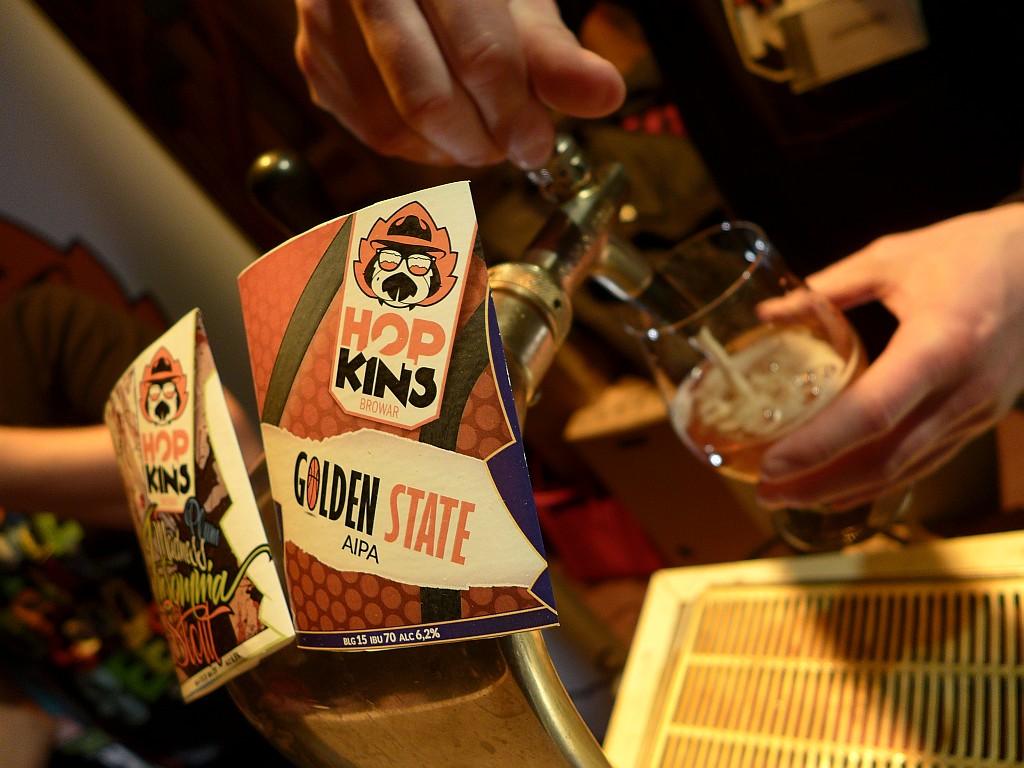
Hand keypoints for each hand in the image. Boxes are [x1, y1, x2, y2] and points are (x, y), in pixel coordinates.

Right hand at [294, 0, 625, 168]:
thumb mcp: (519, 1)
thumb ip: (555, 53)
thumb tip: (602, 95)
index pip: (478, 56)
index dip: (514, 114)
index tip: (538, 143)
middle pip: (425, 99)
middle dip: (480, 140)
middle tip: (511, 144)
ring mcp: (324, 22)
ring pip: (389, 125)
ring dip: (446, 151)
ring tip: (480, 134)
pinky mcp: (311, 59)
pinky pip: (364, 129)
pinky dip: (412, 145)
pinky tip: (439, 128)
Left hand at [757, 203, 1023, 509]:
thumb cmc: (977, 251)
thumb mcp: (894, 258)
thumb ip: (827, 289)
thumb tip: (768, 312)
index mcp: (940, 344)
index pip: (872, 412)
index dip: (819, 445)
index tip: (773, 462)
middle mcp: (963, 390)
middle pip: (884, 457)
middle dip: (819, 483)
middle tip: (765, 492)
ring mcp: (976, 411)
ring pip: (904, 469)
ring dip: (843, 491)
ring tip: (787, 497)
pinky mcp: (981, 418)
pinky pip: (925, 461)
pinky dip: (879, 483)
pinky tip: (839, 492)